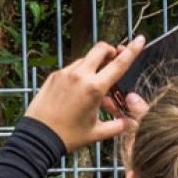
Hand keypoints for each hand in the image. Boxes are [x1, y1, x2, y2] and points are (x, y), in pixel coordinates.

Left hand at [23, 36, 146, 153]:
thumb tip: (132, 123)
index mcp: (94, 88)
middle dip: (110, 51)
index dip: (132, 50)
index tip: (140, 39)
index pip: (119, 64)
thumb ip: (118, 126)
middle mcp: (80, 76)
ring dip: (94, 66)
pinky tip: (78, 91)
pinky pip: (71, 68)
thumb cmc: (68, 137)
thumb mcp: (97, 133)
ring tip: (95, 87)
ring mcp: (65, 74)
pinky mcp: (54, 76)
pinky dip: (80, 74)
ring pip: (85, 59)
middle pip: (100, 49)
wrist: (38, 137)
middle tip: (113, 59)